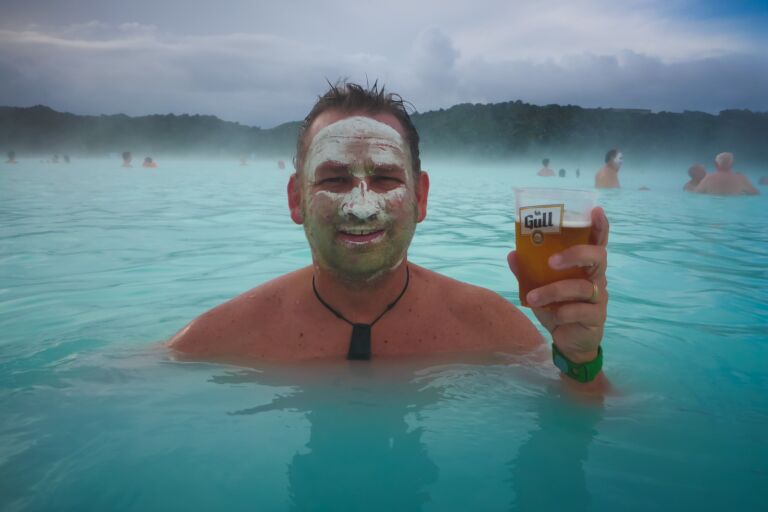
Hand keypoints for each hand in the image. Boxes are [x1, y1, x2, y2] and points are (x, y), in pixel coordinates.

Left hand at [508, 207, 608, 362]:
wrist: (569, 342)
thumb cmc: (558, 308)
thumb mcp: (540, 289)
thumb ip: (528, 272)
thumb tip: (512, 253)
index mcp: (585, 266)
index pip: (597, 242)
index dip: (600, 226)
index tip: (595, 210)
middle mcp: (597, 278)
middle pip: (598, 257)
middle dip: (575, 254)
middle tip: (551, 261)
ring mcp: (599, 297)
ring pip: (582, 287)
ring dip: (554, 291)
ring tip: (533, 298)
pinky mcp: (596, 317)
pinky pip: (580, 311)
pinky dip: (562, 312)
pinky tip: (552, 316)